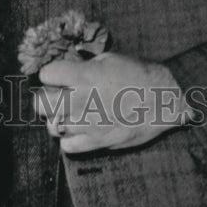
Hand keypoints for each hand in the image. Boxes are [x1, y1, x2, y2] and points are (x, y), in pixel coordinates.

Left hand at [35, 51, 187, 154]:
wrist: (165, 100)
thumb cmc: (138, 75)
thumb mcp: (108, 59)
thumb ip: (83, 65)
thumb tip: (65, 69)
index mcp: (85, 76)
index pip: (47, 75)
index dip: (49, 74)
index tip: (55, 76)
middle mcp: (82, 101)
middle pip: (41, 104)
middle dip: (44, 98)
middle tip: (54, 95)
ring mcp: (89, 124)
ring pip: (52, 127)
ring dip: (56, 119)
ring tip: (67, 113)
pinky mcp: (98, 142)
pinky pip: (68, 146)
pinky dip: (69, 139)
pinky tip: (78, 129)